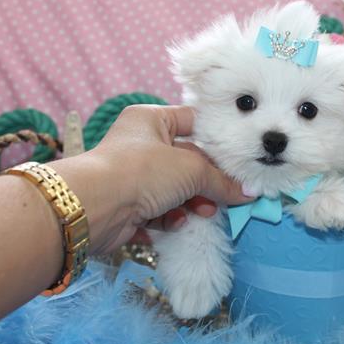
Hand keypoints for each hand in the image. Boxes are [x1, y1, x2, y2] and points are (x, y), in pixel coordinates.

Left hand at [50, 105, 251, 253]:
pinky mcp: (127, 207)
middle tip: (226, 193)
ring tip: (205, 211)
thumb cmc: (143, 170)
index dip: (216, 139)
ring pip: (174, 189)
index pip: (192, 121)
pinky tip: (176, 223)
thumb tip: (248, 193)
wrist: (95, 208)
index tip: (238, 156)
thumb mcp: (191, 168)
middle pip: (185, 161)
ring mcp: (132, 177)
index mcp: (150, 120)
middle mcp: (140, 145)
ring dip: (191, 203)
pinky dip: (169, 219)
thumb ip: (222, 180)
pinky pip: (158, 211)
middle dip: (206, 181)